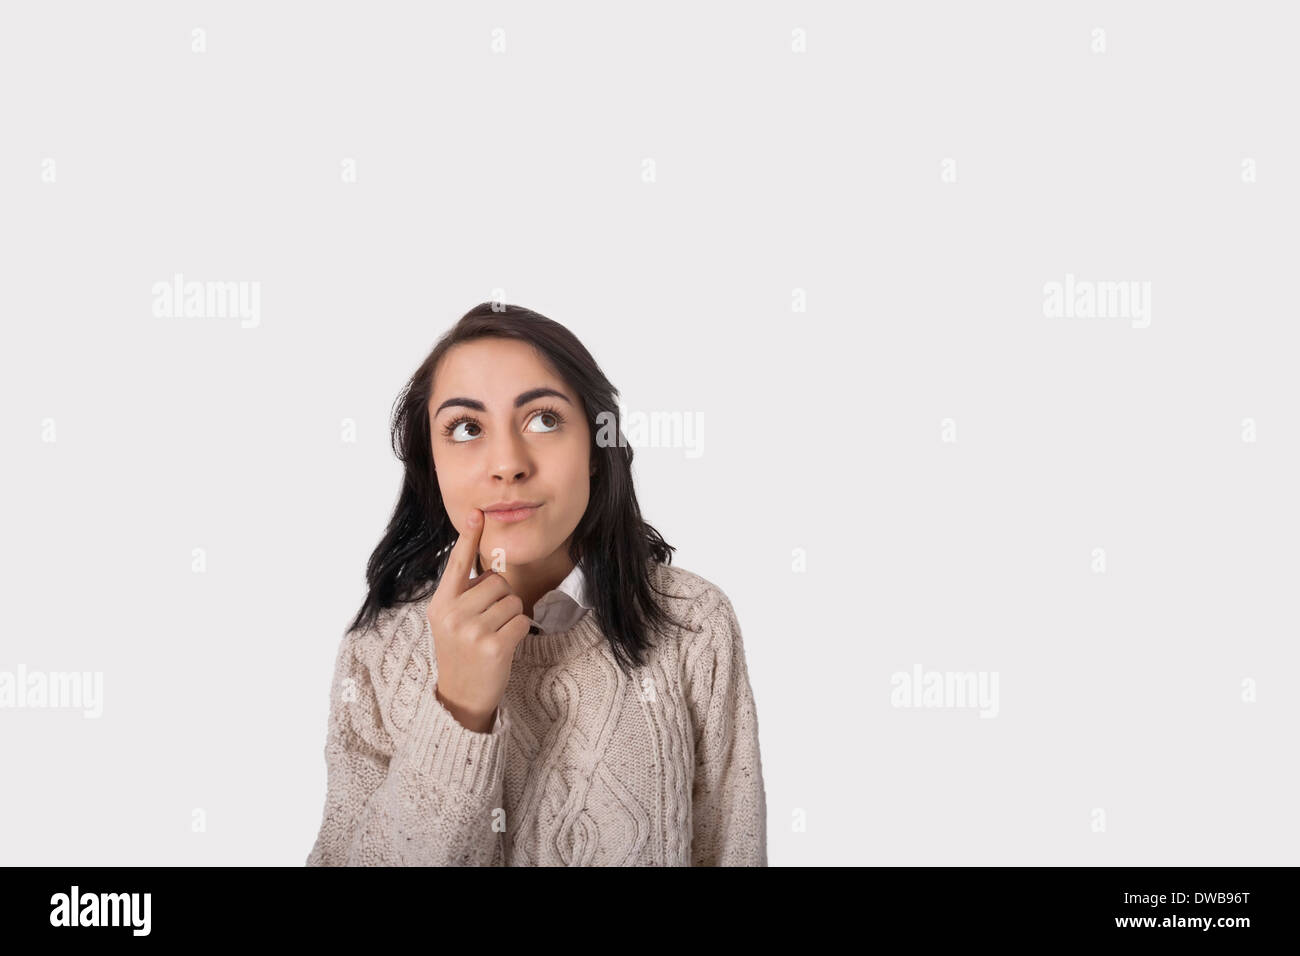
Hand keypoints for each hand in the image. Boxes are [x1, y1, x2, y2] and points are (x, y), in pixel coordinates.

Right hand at [425, 509, 530, 732]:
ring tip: (495, 635)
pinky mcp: (493, 646)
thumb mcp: (453, 620)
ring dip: (511, 617)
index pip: (457, 563)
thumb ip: (466, 594)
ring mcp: (472, 630)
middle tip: (489, 622)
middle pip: (497, 582)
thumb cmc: (462, 652)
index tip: (477, 512)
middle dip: (502, 598)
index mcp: (441, 603)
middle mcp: (453, 614)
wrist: (461, 697)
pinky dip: (519, 632)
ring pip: (512, 601)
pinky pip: (522, 621)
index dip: (469, 537)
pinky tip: (504, 646)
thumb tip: (494, 567)